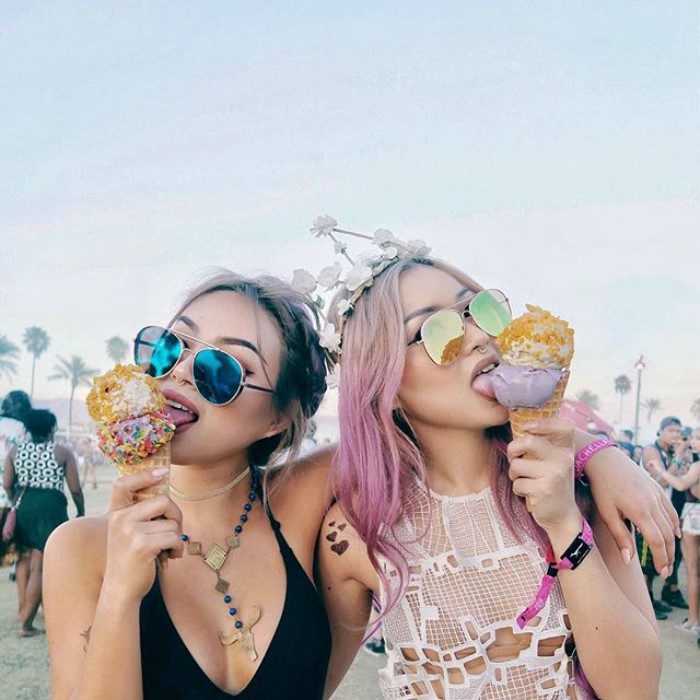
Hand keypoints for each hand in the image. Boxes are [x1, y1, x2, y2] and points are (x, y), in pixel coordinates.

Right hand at [103, 470, 183, 604]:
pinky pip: (173, 537)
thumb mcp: (128, 531)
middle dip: (176, 515)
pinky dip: (177, 548)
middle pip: (163, 500)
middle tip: (174, 531)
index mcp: (115, 513)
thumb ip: (140, 513)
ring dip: (177, 537)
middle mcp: (120, 519)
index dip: (144, 474)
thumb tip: (164, 490)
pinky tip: (170, 557)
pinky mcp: (141, 546)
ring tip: (167, 550)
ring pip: (172, 522)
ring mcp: (129, 532)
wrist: (120, 591)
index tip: (163, 472)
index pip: (122, 484)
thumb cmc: (131, 559)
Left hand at [507, 418, 578, 531]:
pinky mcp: (543, 489)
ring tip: (526, 482)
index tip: (526, 427)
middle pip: (527, 441)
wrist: (563, 516)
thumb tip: (520, 427)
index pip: (564, 426)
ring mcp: (554, 474)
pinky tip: (530, 494)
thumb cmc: (552, 484)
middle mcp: (563, 459)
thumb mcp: (554, 463)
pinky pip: (517, 483)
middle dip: (513, 450)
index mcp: (566, 450)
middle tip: (514, 458)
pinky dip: (518, 490)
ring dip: (515, 475)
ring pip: (516, 465)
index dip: (544, 422)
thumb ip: (543, 446)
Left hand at [581, 443, 678, 575]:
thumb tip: (629, 560)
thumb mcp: (606, 513)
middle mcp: (653, 503)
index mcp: (640, 511)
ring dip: (671, 542)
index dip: (660, 559)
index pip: (657, 542)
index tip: (660, 572)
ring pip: (671, 523)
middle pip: (667, 535)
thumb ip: (620, 536)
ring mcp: (657, 494)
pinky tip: (674, 533)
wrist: (603, 459)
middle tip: (664, 570)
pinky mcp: (656, 487)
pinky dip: (674, 523)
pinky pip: (670, 509)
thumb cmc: (601, 487)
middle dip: (667, 555)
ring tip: (667, 556)